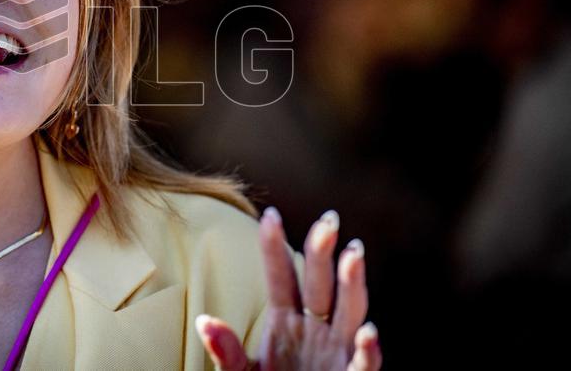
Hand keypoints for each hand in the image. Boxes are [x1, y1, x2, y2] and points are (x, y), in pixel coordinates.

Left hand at [194, 207, 381, 369]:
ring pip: (348, 312)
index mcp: (285, 320)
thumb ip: (227, 351)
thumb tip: (203, 321)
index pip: (281, 276)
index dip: (275, 246)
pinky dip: (367, 350)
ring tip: (353, 254)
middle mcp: (313, 329)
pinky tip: (367, 333)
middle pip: (319, 284)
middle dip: (322, 252)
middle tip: (328, 220)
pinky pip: (362, 364)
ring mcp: (335, 352)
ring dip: (352, 284)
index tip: (271, 215)